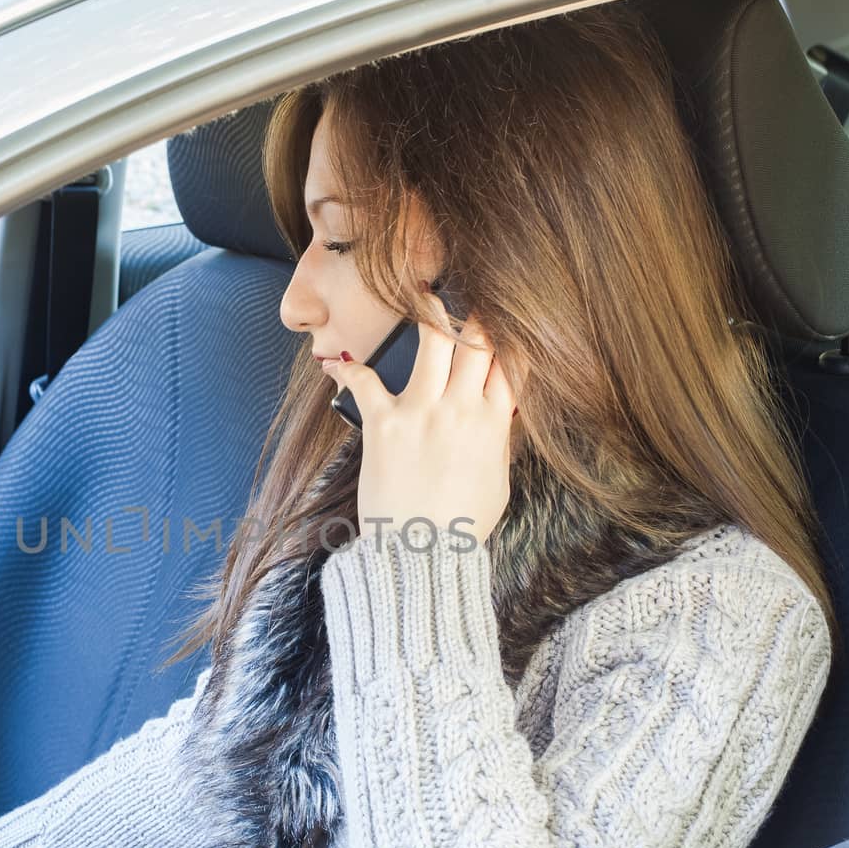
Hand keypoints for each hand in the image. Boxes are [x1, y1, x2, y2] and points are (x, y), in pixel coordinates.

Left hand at [326, 287, 516, 548]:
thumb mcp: (497, 482)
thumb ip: (498, 442)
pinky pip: (364, 382)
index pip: (512, 362)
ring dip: (429, 312)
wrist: (420, 555)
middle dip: (476, 314)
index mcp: (493, 424)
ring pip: (433, 341)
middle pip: (478, 341)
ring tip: (422, 292)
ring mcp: (420, 412)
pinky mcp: (383, 423)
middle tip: (469, 296)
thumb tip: (497, 415)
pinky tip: (336, 360)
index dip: (510, 336)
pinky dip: (348, 370)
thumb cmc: (461, 526)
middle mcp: (460, 409)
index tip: (504, 320)